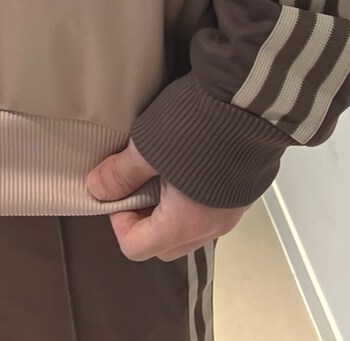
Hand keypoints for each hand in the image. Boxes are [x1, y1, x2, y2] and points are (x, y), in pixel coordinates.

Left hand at [86, 138, 250, 261]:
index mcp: (184, 224)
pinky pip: (212, 210)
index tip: (119, 187)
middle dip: (143, 220)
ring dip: (170, 209)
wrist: (252, 102)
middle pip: (164, 245)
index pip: (136, 248)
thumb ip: (120, 173)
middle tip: (138, 181)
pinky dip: (194, 198)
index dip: (119, 221)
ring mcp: (232, 212)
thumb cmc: (198, 126)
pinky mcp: (244, 193)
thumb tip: (97, 190)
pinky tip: (192, 163)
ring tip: (165, 171)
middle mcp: (212, 227)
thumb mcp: (148, 145)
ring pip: (190, 228)